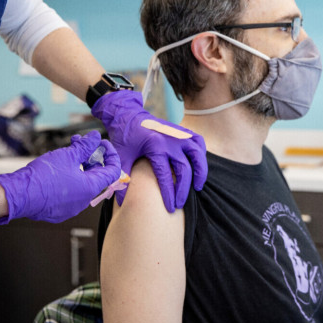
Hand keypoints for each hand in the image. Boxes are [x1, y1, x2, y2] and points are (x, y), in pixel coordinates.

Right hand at [0, 130, 120, 223]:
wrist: (18, 195)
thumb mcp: (67, 155)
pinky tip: (58, 167)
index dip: (110, 155)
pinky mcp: (59, 210)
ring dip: (78, 166)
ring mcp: (71, 207)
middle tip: (81, 144)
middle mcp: (84, 201)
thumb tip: (95, 138)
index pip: (112, 171)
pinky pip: (70, 192)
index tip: (101, 144)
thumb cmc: (42, 177)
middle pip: (96, 176)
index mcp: (90, 188)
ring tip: (66, 152)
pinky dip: (69, 178)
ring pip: (82, 183)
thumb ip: (85, 146)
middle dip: (90, 157)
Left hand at [91, 90, 206, 211]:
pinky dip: (201, 154)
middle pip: (184, 168)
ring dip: (201, 171)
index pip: (165, 175)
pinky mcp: (181, 130)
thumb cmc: (124, 137)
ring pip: (197, 154)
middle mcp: (170, 139)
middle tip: (180, 204)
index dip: (169, 194)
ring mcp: (178, 134)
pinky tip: (199, 166)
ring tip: (198, 187)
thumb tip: (123, 202)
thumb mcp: (120, 157)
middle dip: (183, 189)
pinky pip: (198, 141)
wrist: (128, 114)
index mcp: (155, 146)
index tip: (170, 207)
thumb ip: (123, 178)